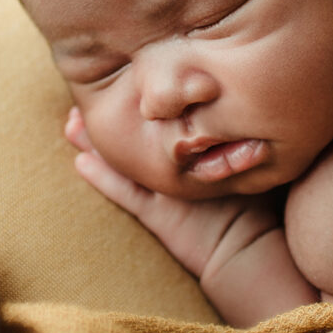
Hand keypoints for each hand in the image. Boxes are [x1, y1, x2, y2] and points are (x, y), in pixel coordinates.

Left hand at [64, 107, 282, 281]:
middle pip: (140, 131)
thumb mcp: (252, 162)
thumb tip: (245, 110)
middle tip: (85, 96)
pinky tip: (80, 163)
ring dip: (95, 142)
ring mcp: (168, 188)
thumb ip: (241, 138)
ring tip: (71, 124)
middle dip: (112, 112)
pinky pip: (123, 191)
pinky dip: (100, 177)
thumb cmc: (261, 209)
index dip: (141, 99)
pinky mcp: (157, 213)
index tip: (123, 80)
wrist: (253, 252)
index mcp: (203, 146)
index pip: (166, 117)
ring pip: (124, 159)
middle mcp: (182, 163)